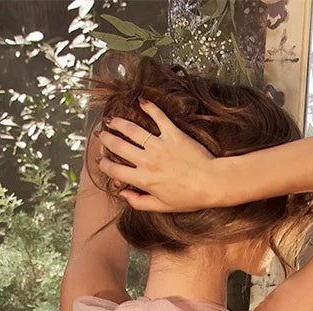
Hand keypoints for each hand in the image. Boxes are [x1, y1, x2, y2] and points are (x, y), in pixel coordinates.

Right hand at [96, 100, 218, 212]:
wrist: (212, 183)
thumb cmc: (188, 198)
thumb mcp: (162, 206)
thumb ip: (139, 201)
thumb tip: (123, 193)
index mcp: (144, 180)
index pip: (116, 171)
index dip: (104, 165)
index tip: (100, 160)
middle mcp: (148, 161)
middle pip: (119, 146)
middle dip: (106, 140)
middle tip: (101, 135)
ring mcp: (160, 145)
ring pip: (133, 130)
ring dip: (119, 123)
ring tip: (111, 120)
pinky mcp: (173, 134)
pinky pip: (158, 117)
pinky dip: (149, 107)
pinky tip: (141, 101)